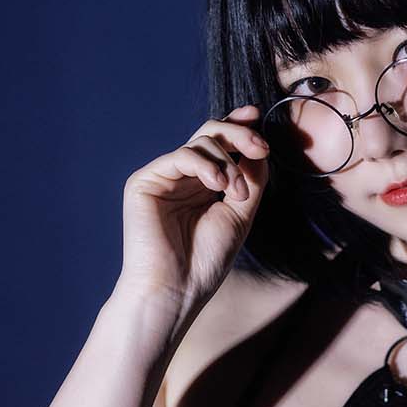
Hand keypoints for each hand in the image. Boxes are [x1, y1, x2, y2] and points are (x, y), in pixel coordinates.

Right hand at [115, 105, 270, 324]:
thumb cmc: (205, 262)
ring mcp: (163, 177)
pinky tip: (218, 184)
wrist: (175, 290)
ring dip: (227, 162)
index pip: (220, 144)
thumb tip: (260, 147)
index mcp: (203, 184)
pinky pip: (179, 156)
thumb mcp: (240, 215)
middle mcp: (183, 177)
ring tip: (236, 193)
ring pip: (199, 142)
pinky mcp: (145, 181)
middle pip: (210, 134)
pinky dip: (204, 164)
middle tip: (261, 148)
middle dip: (240, 135)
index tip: (257, 116)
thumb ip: (252, 180)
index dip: (238, 126)